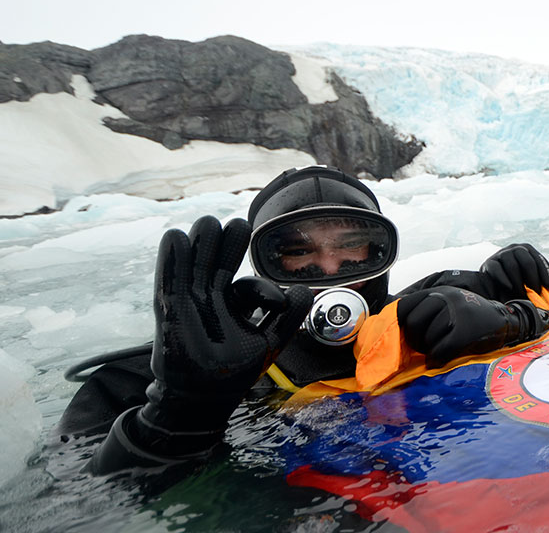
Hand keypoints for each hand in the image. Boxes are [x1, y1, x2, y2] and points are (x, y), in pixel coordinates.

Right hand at [137, 216, 311, 451]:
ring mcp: (189, 306)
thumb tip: (302, 290)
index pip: (247, 288)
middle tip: (237, 224)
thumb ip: (288, 319)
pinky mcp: (169, 314)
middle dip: (226, 246)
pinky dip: (171, 260)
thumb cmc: (234, 373)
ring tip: (208, 223)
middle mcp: (211, 302)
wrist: (200, 401)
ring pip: (195, 268)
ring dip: (201, 246)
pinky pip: (169, 282)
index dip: (260, 290)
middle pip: (218, 267)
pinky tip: (174, 237)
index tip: (276, 305)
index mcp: (234, 307)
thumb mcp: (268, 344)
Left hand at [396, 286, 548, 367]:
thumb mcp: (449, 303)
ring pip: (427, 339)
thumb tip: (396, 325)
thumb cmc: (472, 317)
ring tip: (438, 350)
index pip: (404, 306)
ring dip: (429, 351)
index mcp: (438, 292)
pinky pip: (439, 351)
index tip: (405, 334)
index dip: (400, 323)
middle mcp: (445, 299)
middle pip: (413, 324)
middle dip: (414, 340)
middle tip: (423, 347)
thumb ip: (427, 310)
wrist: (505, 321)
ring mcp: (456, 314)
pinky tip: (440, 360)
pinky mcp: (465, 331)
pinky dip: (436, 360)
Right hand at [480, 243, 548, 299]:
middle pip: (527, 262)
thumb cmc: (515, 277)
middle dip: (533, 279)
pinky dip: (504, 279)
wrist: (493, 277)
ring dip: (519, 283)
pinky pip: (497, 270)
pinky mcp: (489, 263)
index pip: (539, 260)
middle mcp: (514, 249)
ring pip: (512, 267)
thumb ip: (538, 278)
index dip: (546, 273)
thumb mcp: (527, 275)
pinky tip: (509, 287)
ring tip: (522, 294)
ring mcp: (501, 254)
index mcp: (527, 249)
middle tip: (536, 292)